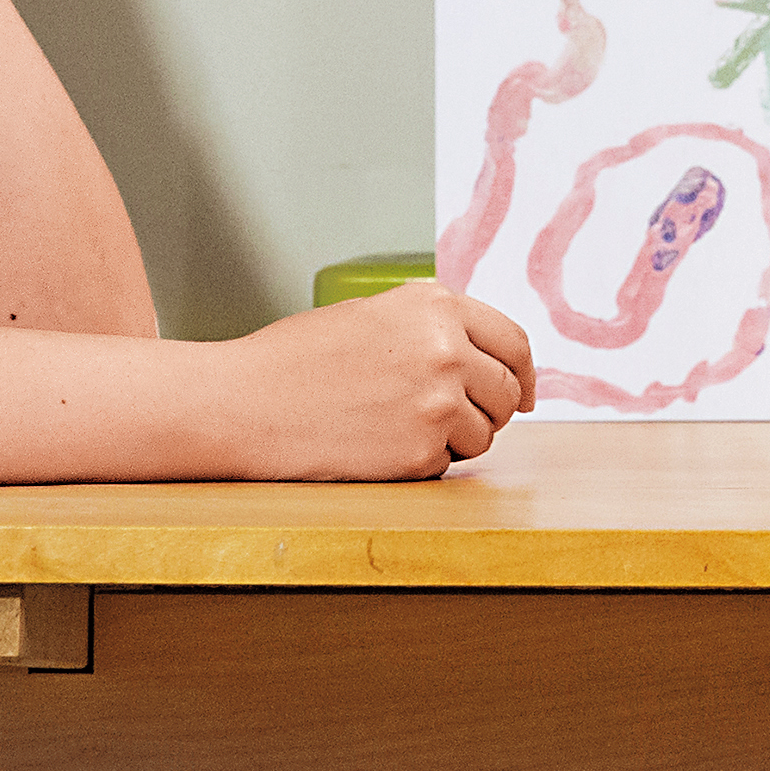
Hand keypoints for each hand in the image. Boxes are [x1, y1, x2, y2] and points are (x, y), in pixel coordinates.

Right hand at [215, 281, 537, 477]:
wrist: (244, 403)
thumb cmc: (297, 360)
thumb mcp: (373, 315)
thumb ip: (432, 328)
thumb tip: (485, 360)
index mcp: (435, 306)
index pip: (514, 343)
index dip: (523, 374)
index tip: (524, 394)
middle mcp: (446, 350)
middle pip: (507, 393)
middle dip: (489, 410)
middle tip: (453, 419)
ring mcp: (437, 403)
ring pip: (484, 435)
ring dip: (455, 440)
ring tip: (396, 428)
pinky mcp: (420, 453)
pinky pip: (448, 464)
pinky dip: (422, 463)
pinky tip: (377, 445)